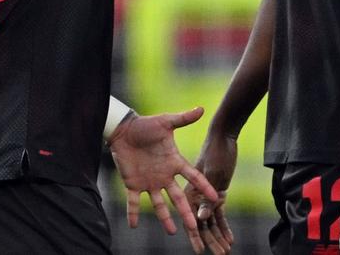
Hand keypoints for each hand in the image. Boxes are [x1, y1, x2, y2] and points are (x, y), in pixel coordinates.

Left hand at [108, 107, 220, 252]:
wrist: (124, 130)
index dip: (204, 187)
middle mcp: (164, 176)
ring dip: (165, 218)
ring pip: (159, 204)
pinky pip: (134, 202)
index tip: (216, 197)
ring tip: (173, 232)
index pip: (193, 177)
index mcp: (174, 162)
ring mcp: (149, 182)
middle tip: (195, 226)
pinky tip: (134, 225)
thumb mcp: (166, 122)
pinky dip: (133, 213)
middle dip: (187, 212)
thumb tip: (202, 108)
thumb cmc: (146, 125)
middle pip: (178, 197)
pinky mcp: (132, 184)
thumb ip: (183, 118)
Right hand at [188, 132, 236, 253]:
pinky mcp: (218, 193)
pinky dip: (224, 226)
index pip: (192, 219)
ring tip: (226, 252)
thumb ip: (207, 197)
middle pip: (202, 224)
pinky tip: (230, 239)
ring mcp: (207, 197)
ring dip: (219, 236)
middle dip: (210, 240)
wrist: (223, 136)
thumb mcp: (213, 172)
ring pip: (212, 222)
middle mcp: (195, 197)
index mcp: (190, 193)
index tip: (200, 250)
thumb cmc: (215, 150)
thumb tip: (202, 218)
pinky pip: (220, 214)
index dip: (196, 236)